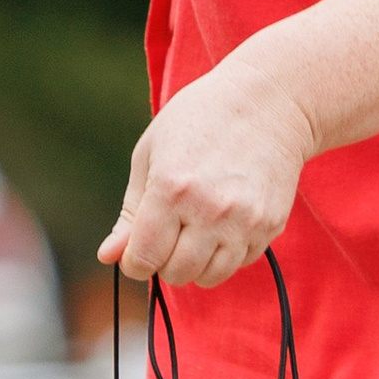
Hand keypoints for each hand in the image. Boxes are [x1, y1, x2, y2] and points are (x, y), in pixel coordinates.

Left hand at [101, 56, 311, 288]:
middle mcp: (210, 210)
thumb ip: (130, 212)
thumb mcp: (150, 154)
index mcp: (171, 189)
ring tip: (196, 230)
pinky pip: (240, 262)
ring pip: (210, 277)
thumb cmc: (200, 120)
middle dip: (164, 261)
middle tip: (169, 233)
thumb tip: (108, 256)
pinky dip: (227, 252)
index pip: (143, 259)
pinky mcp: (270, 224)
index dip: (133, 260)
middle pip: (176, 274)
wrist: (268, 101)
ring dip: (197, 263)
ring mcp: (245, 220)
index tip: (137, 249)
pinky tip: (224, 221)